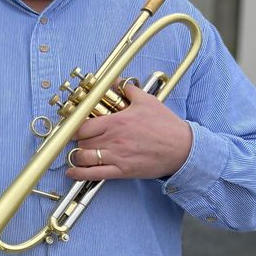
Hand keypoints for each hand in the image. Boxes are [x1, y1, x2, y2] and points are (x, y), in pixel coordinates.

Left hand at [66, 83, 191, 180]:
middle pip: (81, 141)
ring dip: (77, 156)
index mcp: (116, 122)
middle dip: (77, 140)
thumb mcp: (147, 102)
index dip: (75, 126)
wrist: (183, 149)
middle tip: (80, 139)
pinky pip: (94, 174)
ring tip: (78, 154)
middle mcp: (113, 139)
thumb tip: (118, 81)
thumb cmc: (166, 126)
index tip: (74, 126)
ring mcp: (116, 156)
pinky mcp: (122, 171)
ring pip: (84, 157)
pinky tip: (72, 173)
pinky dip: (79, 174)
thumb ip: (129, 90)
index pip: (82, 125)